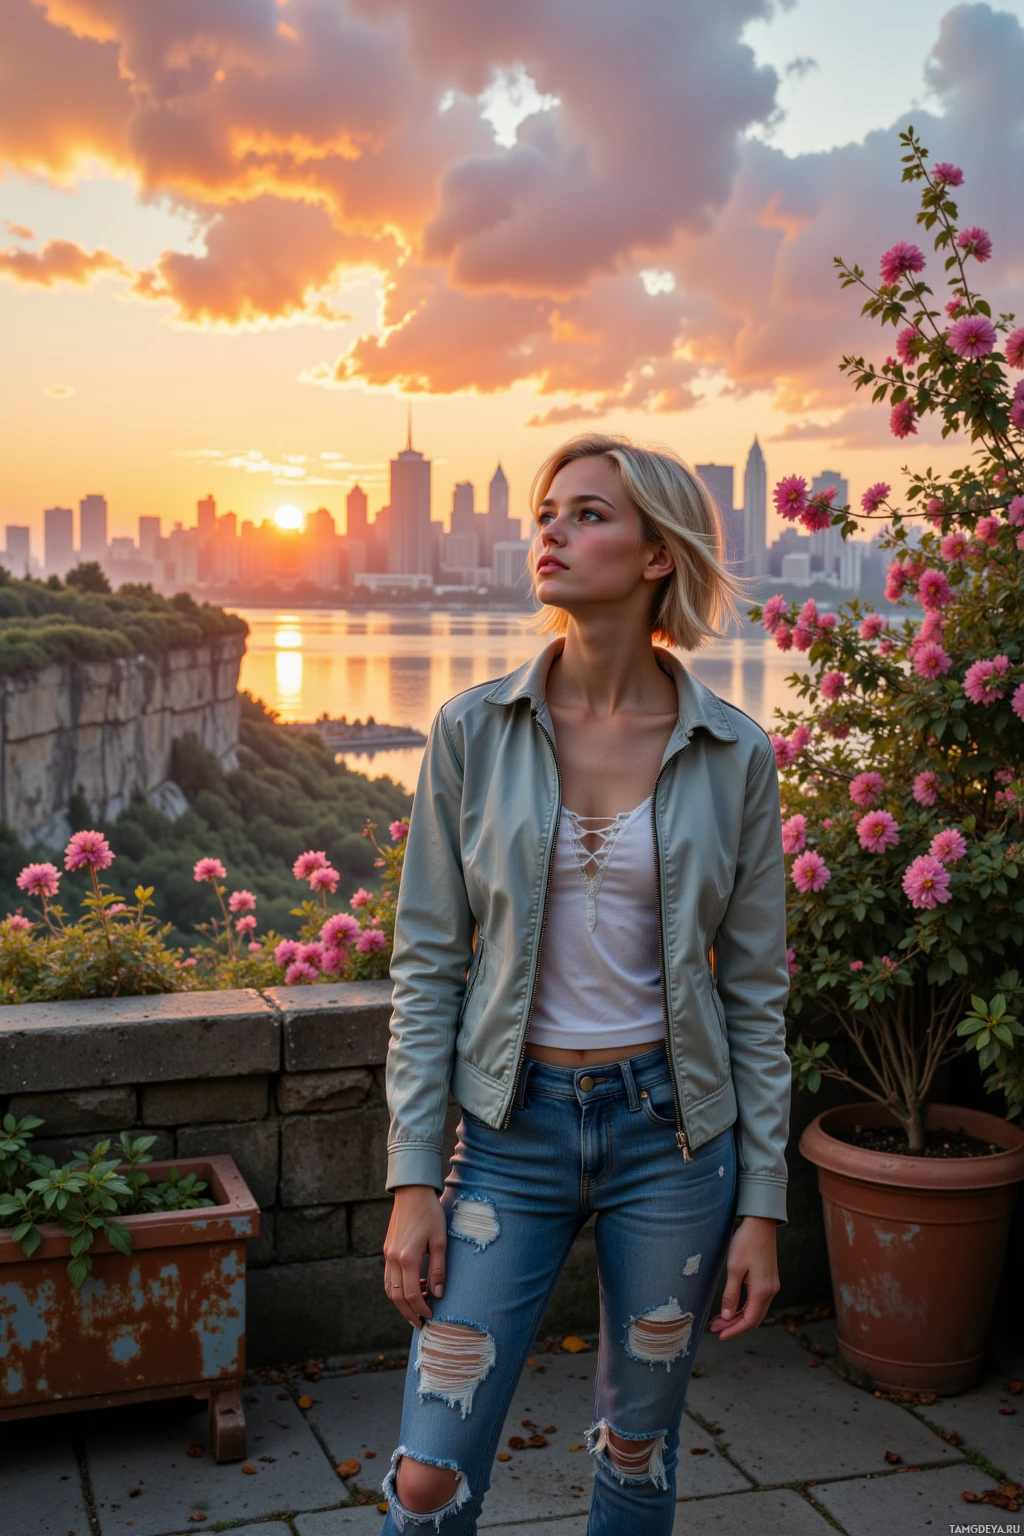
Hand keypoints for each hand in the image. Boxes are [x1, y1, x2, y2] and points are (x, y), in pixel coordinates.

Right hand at [382, 1185, 447, 1329]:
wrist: (412, 1192)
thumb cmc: (430, 1213)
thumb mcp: (440, 1240)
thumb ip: (439, 1269)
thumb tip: (438, 1294)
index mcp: (407, 1258)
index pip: (411, 1294)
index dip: (421, 1308)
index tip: (431, 1316)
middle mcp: (393, 1259)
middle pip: (396, 1297)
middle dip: (409, 1312)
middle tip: (421, 1323)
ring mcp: (388, 1254)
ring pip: (389, 1289)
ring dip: (401, 1302)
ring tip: (418, 1307)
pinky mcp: (387, 1250)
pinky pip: (389, 1277)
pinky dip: (397, 1288)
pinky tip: (413, 1286)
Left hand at [707, 1215, 779, 1340]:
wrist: (761, 1223)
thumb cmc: (746, 1243)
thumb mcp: (734, 1269)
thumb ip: (731, 1295)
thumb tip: (727, 1316)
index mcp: (762, 1291)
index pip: (749, 1321)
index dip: (734, 1330)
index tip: (720, 1335)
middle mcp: (770, 1291)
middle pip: (753, 1318)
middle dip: (735, 1326)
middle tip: (716, 1328)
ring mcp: (771, 1285)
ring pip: (756, 1310)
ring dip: (739, 1317)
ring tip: (720, 1319)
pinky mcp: (769, 1279)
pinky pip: (758, 1300)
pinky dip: (745, 1307)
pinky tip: (733, 1306)